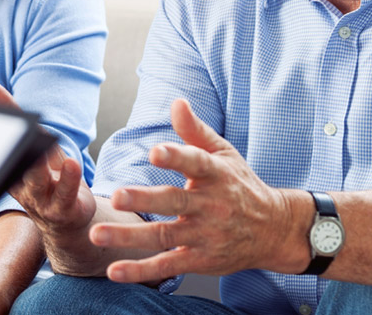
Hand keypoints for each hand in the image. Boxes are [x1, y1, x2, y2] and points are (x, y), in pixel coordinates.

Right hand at [0, 78, 96, 235]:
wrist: (66, 220)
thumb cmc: (45, 176)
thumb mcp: (31, 140)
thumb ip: (8, 110)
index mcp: (6, 165)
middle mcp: (20, 183)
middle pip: (11, 161)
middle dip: (8, 144)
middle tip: (6, 128)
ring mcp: (41, 197)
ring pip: (35, 180)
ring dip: (37, 165)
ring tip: (39, 149)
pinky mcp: (63, 206)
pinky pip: (64, 193)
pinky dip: (68, 179)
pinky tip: (70, 163)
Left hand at [91, 99, 310, 283]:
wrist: (273, 229)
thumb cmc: (240, 186)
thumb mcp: (224, 154)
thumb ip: (195, 131)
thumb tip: (176, 102)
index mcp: (216, 174)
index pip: (196, 163)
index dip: (176, 157)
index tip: (155, 152)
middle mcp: (211, 205)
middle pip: (174, 202)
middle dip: (144, 199)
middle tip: (115, 195)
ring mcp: (205, 235)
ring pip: (164, 236)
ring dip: (129, 237)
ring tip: (98, 234)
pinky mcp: (201, 260)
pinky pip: (168, 265)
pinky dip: (141, 270)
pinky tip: (114, 270)